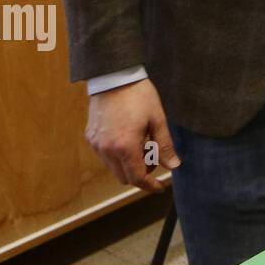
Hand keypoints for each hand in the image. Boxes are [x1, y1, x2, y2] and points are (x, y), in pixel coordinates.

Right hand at [85, 77, 178, 191]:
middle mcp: (106, 150)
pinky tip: (129, 137)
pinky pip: (104, 156)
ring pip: (113, 168)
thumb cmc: (139, 96)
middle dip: (142, 173)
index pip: (137, 178)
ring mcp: (96, 144)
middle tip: (155, 155)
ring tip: (142, 142)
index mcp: (125, 147)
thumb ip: (165, 146)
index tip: (161, 187)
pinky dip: (118, 155)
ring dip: (129, 164)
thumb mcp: (158, 119)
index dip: (150, 186)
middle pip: (124, 177)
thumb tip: (174, 166)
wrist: (114, 77)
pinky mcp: (90, 137)